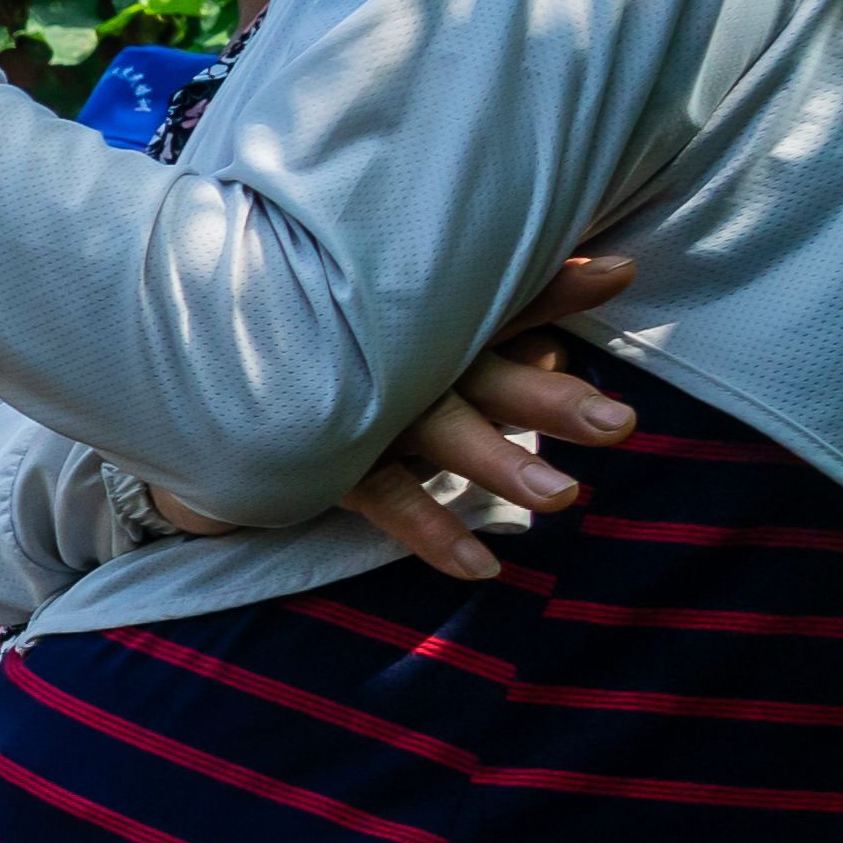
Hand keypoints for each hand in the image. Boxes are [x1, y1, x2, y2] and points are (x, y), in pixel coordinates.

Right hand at [325, 248, 643, 581]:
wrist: (223, 383)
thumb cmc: (345, 352)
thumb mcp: (411, 327)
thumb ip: (492, 323)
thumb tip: (562, 337)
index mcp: (431, 320)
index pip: (500, 298)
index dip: (557, 287)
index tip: (620, 274)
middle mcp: (408, 359)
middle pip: (485, 371)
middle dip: (550, 398)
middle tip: (618, 424)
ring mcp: (372, 410)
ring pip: (443, 432)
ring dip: (501, 464)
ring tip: (563, 497)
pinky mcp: (335, 460)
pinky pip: (388, 499)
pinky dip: (432, 532)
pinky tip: (482, 567)